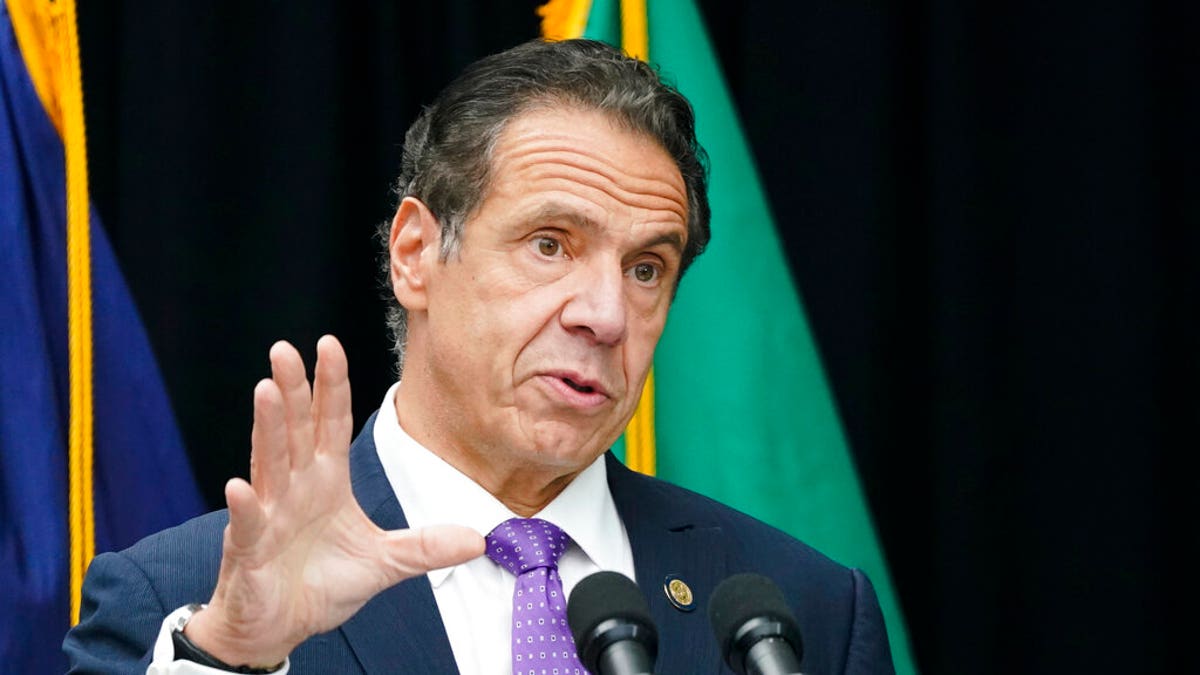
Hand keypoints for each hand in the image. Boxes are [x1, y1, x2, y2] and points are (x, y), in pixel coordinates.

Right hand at [184, 336, 484, 666]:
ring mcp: (269, 515)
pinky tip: (242, 485)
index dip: (332, 385)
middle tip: (286, 348)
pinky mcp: (249, 549)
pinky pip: (248, 523)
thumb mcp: (386, 562)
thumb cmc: (320, 584)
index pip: (331, 423)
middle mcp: (294, 488)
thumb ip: (427, 546)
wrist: (278, 628)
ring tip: (267, 390)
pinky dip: (246, 506)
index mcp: (325, 480)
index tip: (331, 343)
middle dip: (294, 388)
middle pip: (295, 428)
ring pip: (268, 462)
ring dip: (268, 427)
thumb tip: (480, 538)